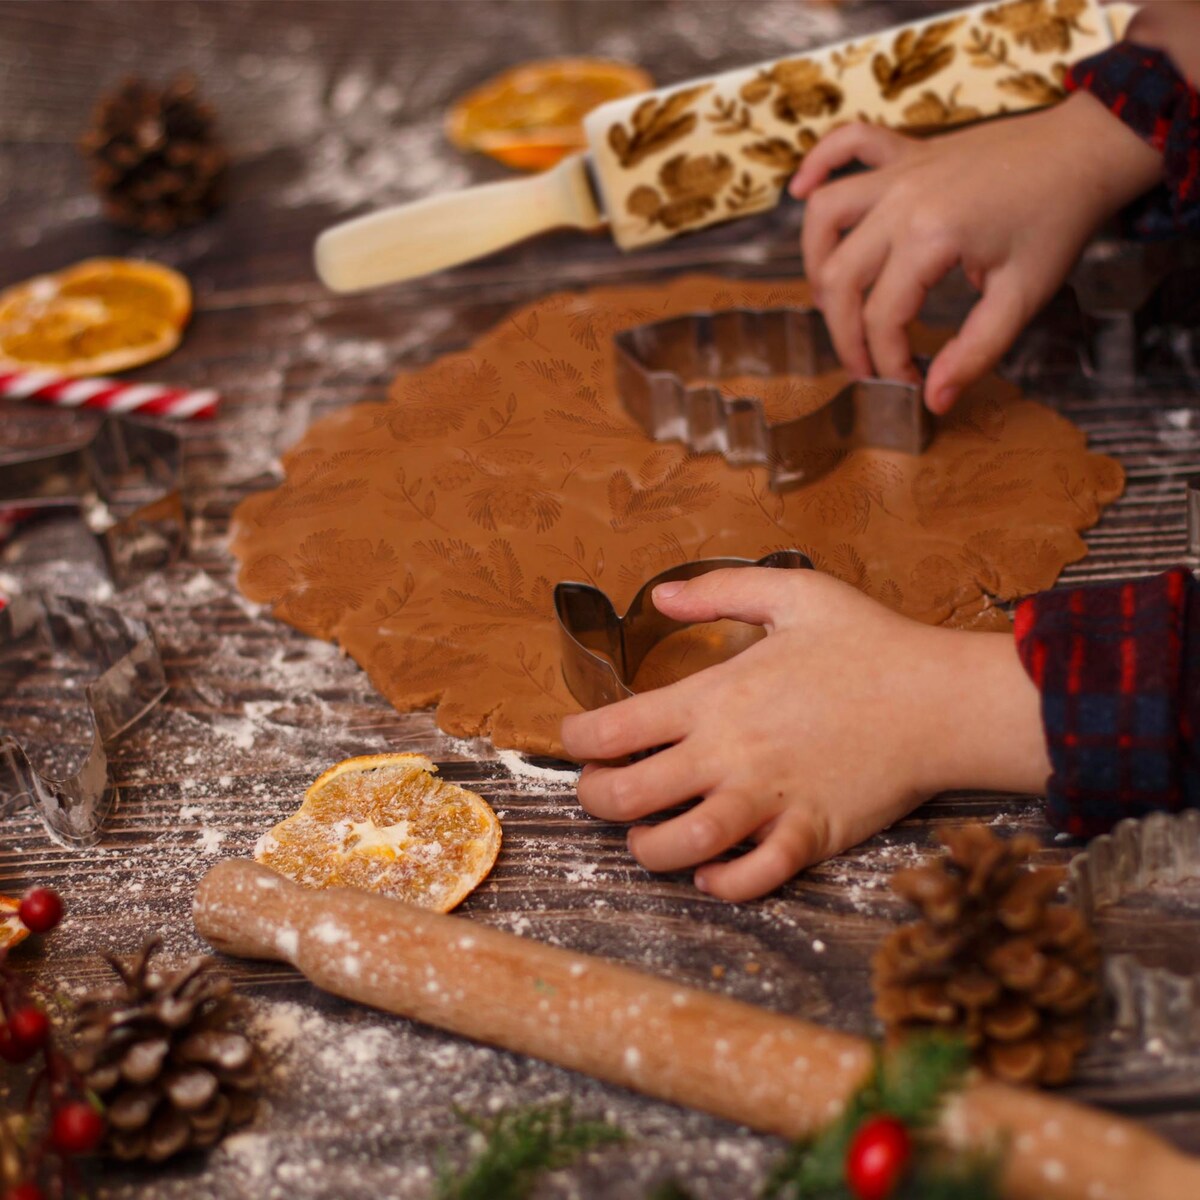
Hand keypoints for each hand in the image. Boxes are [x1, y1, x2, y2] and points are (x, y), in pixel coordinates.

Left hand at [560, 568, 1048, 901]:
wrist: (942, 700)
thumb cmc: (870, 644)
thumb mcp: (793, 592)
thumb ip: (719, 591)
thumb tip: (660, 595)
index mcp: (716, 696)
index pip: (612, 729)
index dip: (576, 740)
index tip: (577, 740)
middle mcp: (729, 753)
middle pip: (627, 797)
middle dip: (594, 799)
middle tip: (599, 792)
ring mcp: (767, 800)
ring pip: (677, 847)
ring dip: (646, 849)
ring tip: (646, 836)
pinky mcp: (808, 835)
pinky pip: (750, 878)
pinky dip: (719, 884)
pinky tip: (708, 872)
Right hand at [789, 92, 1163, 412]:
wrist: (1086, 150)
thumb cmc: (1058, 221)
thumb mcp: (1023, 297)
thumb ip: (976, 352)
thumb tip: (935, 398)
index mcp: (930, 237)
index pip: (882, 317)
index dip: (887, 361)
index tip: (908, 384)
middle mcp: (901, 200)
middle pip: (840, 277)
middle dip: (843, 333)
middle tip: (865, 365)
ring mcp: (900, 170)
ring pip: (825, 215)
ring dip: (816, 262)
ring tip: (834, 302)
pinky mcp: (906, 151)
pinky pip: (847, 144)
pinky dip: (818, 163)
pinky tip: (801, 192)